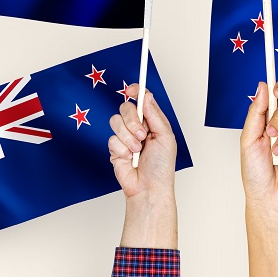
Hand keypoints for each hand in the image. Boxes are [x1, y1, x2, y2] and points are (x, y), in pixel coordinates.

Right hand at [108, 84, 176, 201]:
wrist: (149, 187)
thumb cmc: (161, 165)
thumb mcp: (165, 136)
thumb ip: (154, 115)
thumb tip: (145, 96)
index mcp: (152, 122)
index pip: (142, 100)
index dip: (136, 91)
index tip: (132, 89)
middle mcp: (138, 127)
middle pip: (125, 108)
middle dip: (133, 120)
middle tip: (143, 134)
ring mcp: (125, 137)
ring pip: (115, 121)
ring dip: (128, 137)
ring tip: (138, 150)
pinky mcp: (115, 148)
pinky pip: (112, 139)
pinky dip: (122, 149)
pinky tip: (129, 158)